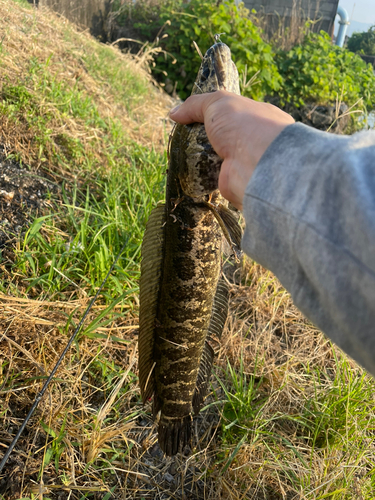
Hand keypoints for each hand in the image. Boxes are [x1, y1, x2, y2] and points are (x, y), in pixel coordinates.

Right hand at [170, 90, 293, 209]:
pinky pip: (210, 176)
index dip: (214, 114)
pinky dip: (199, 174)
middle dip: (204, 137)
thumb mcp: (218, 103)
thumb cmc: (243, 125)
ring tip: (181, 151)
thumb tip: (174, 113)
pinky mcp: (230, 179)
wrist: (256, 163)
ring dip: (200, 156)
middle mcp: (252, 139)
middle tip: (184, 136)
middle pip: (222, 137)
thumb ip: (195, 105)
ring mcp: (241, 161)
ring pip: (215, 157)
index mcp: (256, 117)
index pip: (233, 114)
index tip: (193, 117)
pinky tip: (186, 169)